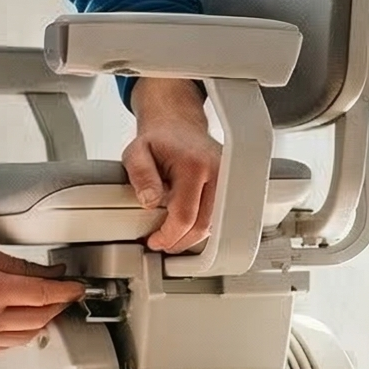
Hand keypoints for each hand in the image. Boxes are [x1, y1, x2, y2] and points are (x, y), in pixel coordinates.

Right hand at [0, 225, 82, 355]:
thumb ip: (20, 267)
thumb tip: (49, 274)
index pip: (43, 295)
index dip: (66, 291)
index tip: (77, 287)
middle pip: (40, 318)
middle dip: (58, 306)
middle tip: (65, 294)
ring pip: (28, 336)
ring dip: (42, 321)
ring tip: (47, 306)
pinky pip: (9, 346)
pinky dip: (22, 332)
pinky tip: (23, 319)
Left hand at [123, 77, 221, 252]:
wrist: (179, 125)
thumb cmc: (159, 140)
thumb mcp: (137, 152)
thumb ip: (141, 175)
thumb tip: (150, 202)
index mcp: (195, 164)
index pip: (185, 215)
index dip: (168, 235)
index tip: (154, 240)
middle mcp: (218, 171)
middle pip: (203, 225)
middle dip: (180, 241)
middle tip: (162, 243)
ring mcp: (228, 178)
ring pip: (214, 224)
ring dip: (192, 236)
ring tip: (171, 234)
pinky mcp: (231, 185)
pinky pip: (219, 216)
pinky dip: (201, 226)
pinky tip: (186, 225)